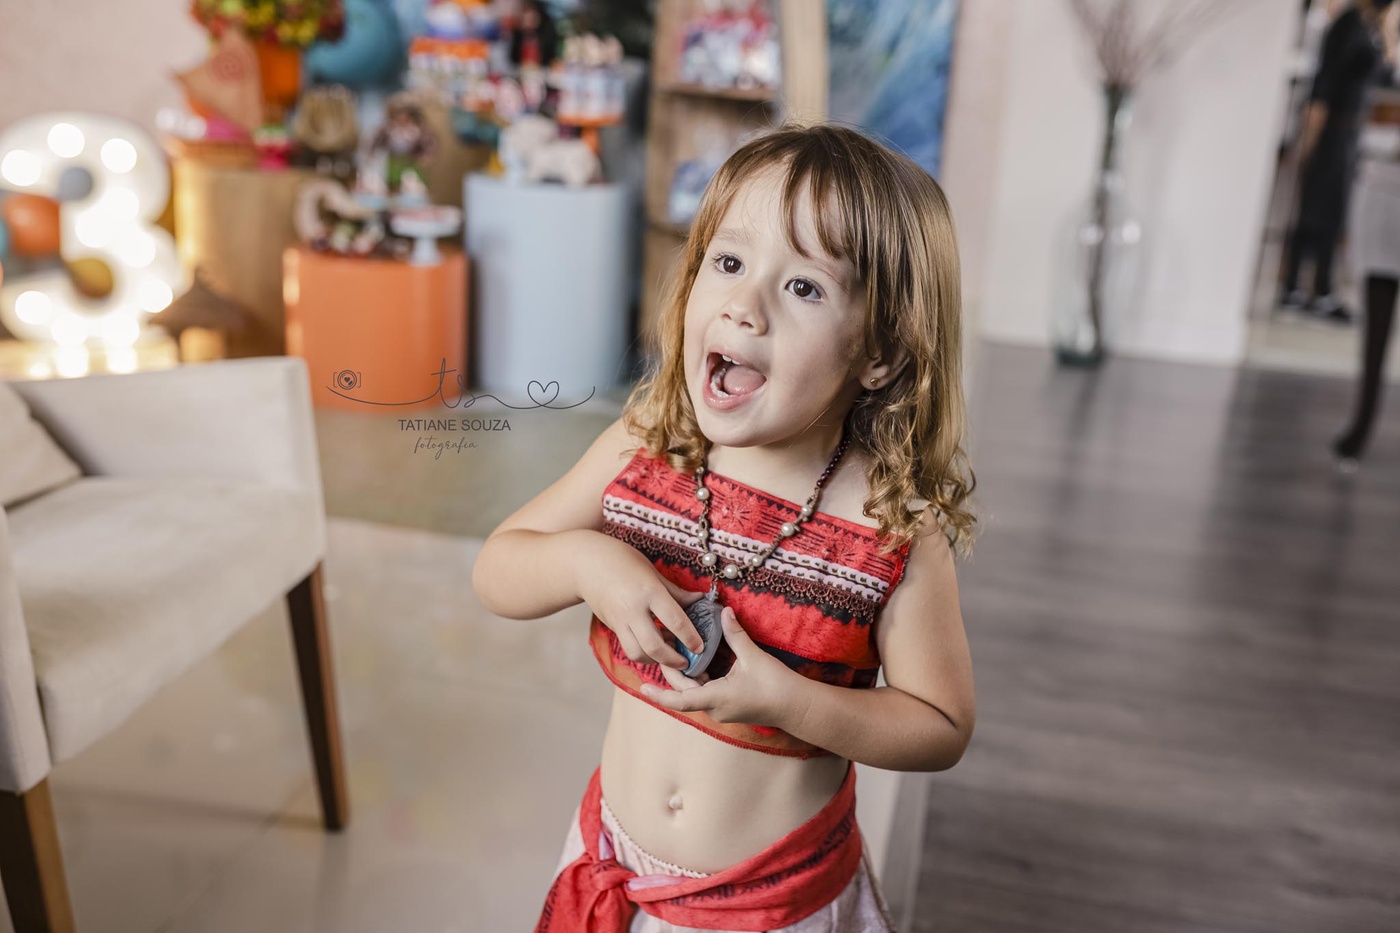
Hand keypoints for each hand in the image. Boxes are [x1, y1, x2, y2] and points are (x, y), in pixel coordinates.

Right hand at [576, 536, 704, 670]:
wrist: (588, 563)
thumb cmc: (624, 562)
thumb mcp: (653, 572)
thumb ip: (675, 592)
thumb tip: (699, 600)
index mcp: (649, 591)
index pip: (675, 621)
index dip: (690, 638)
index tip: (700, 647)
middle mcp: (633, 609)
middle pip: (654, 646)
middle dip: (672, 660)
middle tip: (686, 662)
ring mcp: (620, 620)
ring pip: (638, 653)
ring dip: (655, 660)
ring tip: (669, 655)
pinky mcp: (611, 627)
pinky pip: (628, 647)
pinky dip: (643, 653)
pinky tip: (653, 648)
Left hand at [640, 606, 810, 728]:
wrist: (797, 706)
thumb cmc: (776, 685)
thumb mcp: (753, 657)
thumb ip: (735, 634)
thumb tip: (724, 611)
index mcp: (716, 698)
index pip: (679, 699)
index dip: (659, 694)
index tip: (642, 686)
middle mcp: (715, 708)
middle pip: (684, 692)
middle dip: (673, 672)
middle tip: (665, 650)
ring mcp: (722, 710)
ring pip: (695, 692)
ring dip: (688, 675)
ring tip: (679, 652)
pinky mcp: (729, 707)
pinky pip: (707, 693)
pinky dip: (701, 678)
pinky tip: (701, 661)